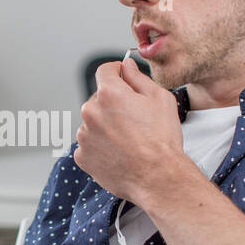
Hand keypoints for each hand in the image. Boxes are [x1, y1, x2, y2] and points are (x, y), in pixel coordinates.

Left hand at [73, 57, 184, 200]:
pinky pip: (89, 144)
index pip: (104, 70)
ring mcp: (84, 135)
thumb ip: (138, 78)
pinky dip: (101, 146)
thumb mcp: (160, 99)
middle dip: (113, 104)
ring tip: (128, 140)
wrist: (158, 178)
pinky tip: (119, 153)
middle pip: (99, 99)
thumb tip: (126, 66)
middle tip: (134, 119)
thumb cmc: (162, 140)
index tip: (122, 77)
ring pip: (93, 122)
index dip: (116, 71)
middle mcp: (90, 112)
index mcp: (109, 93)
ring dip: (106, 126)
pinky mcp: (82, 156)